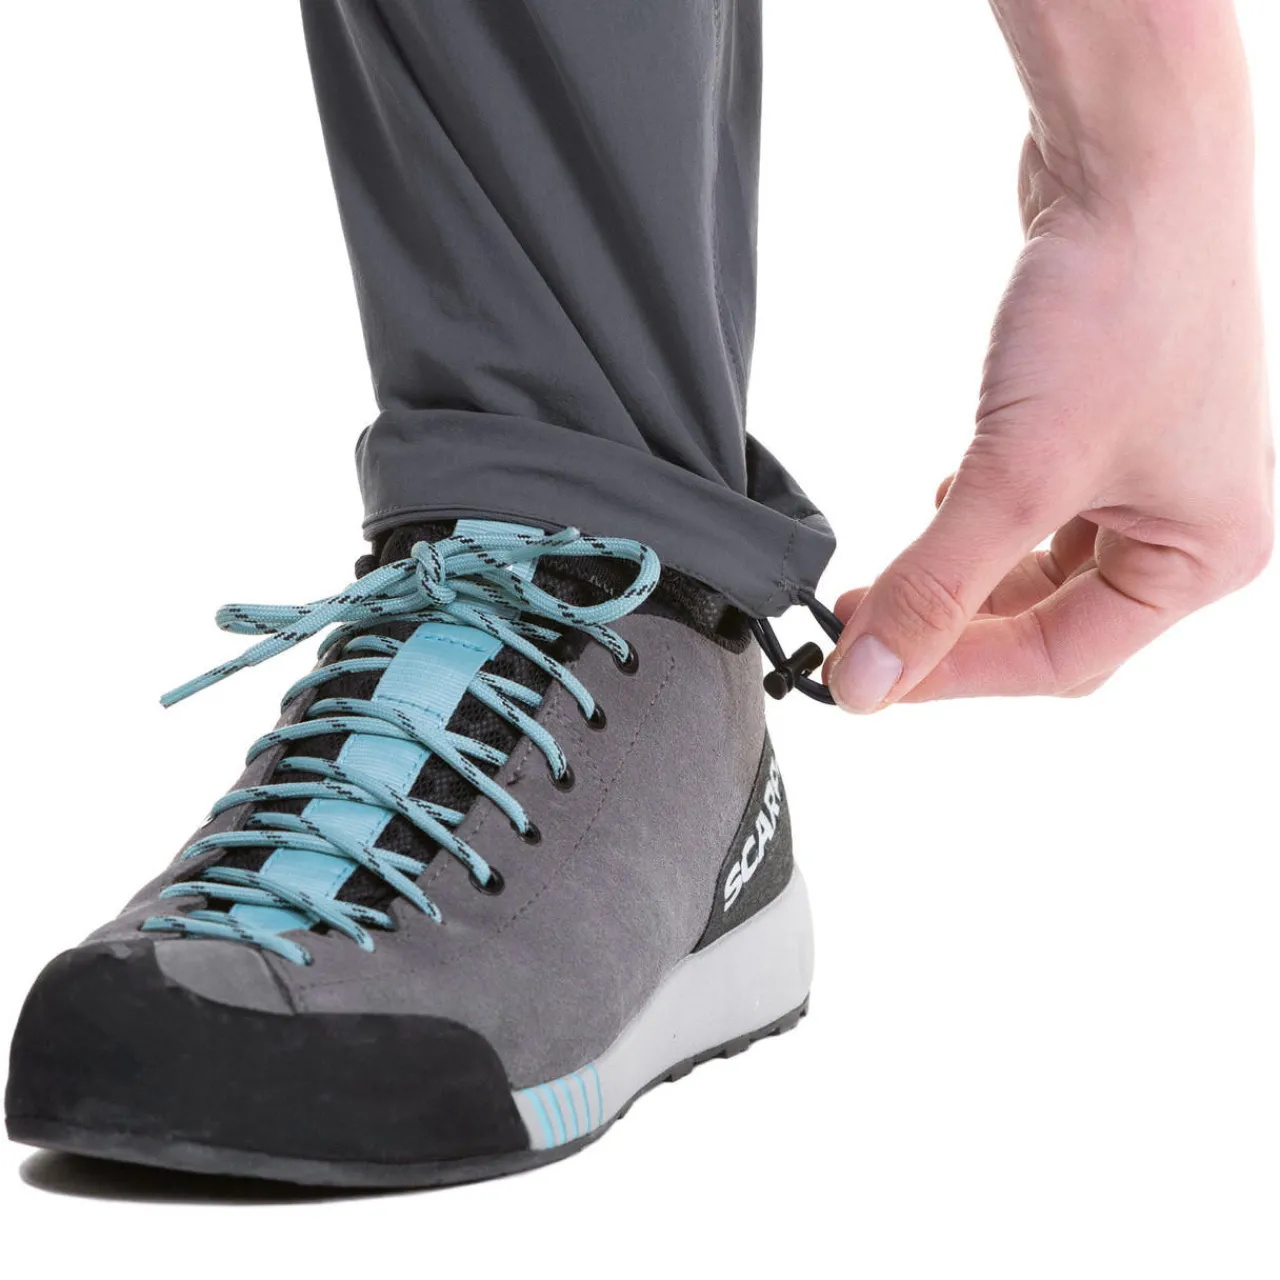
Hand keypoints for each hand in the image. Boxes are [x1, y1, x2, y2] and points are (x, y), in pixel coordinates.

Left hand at [826, 128, 1272, 711]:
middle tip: (862, 626)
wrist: (1134, 158)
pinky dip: (978, 518)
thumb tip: (864, 683)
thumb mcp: (1015, 473)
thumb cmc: (1118, 304)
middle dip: (952, 625)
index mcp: (1202, 557)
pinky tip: (945, 499)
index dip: (953, 674)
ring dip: (958, 572)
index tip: (865, 678)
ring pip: (1030, 568)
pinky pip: (1029, 508)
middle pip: (1045, 621)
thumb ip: (934, 586)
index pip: (1059, 661)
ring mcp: (1144, 475)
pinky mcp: (1100, 429)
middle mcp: (1185, 525)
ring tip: (894, 567)